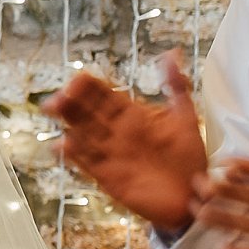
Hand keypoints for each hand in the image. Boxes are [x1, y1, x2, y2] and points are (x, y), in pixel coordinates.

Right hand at [43, 55, 206, 232]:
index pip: (103, 95)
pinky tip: (60, 145)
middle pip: (86, 113)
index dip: (89, 86)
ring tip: (53, 109)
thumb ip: (176, 86)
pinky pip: (86, 164)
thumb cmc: (190, 157)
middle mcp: (115, 133)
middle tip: (59, 95)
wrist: (194, 196)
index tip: (78, 79)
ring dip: (67, 122)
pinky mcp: (108, 178)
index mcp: (131, 115)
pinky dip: (73, 155)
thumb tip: (170, 53)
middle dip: (70, 102)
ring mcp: (110, 154)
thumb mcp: (185, 117)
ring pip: (82, 134)